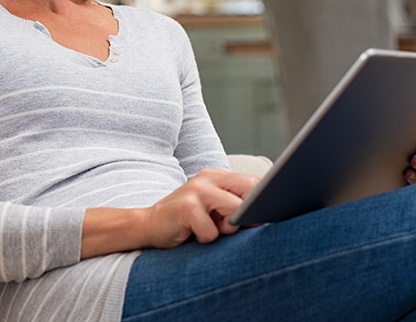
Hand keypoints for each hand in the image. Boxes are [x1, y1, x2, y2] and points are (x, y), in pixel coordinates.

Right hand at [141, 169, 259, 248]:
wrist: (149, 225)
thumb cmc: (187, 221)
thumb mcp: (214, 209)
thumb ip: (236, 207)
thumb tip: (265, 215)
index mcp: (217, 176)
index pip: (253, 181)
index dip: (262, 201)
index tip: (262, 216)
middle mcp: (208, 178)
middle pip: (249, 190)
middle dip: (247, 213)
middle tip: (229, 226)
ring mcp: (196, 191)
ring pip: (234, 210)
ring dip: (226, 228)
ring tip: (209, 228)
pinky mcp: (186, 208)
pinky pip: (212, 231)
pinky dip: (206, 238)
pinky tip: (192, 234)